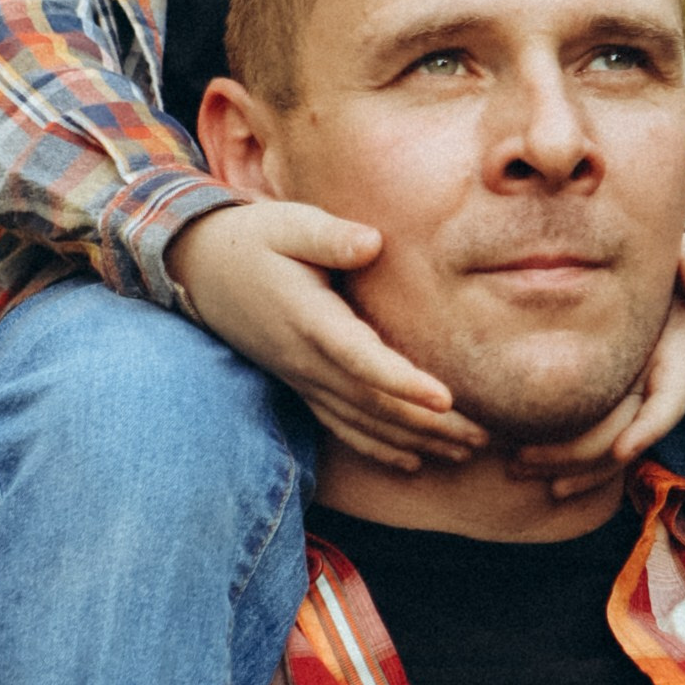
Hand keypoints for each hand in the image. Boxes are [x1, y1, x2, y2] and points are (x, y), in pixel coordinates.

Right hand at [170, 198, 486, 471]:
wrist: (200, 269)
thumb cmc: (253, 239)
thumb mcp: (288, 224)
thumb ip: (329, 236)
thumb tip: (373, 243)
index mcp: (310, 320)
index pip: (361, 359)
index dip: (402, 382)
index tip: (446, 398)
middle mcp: (307, 360)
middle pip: (374, 403)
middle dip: (430, 424)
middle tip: (484, 436)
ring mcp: (303, 378)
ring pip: (364, 422)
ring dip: (416, 440)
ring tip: (466, 452)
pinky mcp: (302, 384)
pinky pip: (343, 426)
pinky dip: (379, 447)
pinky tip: (414, 460)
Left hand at [512, 231, 684, 501]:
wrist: (679, 294)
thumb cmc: (675, 271)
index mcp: (677, 360)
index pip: (670, 403)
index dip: (649, 429)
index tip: (624, 451)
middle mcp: (655, 390)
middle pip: (623, 436)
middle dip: (579, 454)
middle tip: (523, 458)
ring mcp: (634, 405)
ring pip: (606, 451)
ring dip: (564, 466)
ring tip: (516, 468)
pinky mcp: (615, 409)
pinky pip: (595, 448)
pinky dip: (566, 464)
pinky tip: (529, 472)